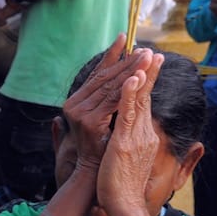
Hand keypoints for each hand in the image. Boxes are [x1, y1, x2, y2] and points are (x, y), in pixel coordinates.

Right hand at [60, 35, 153, 175]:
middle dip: (126, 61)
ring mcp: (81, 114)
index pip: (96, 76)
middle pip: (105, 78)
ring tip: (147, 57)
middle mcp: (74, 106)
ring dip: (131, 70)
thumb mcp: (92, 128)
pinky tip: (140, 76)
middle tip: (144, 48)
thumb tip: (69, 110)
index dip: (110, 57)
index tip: (124, 39)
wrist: (91, 177)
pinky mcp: (92, 123)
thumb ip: (84, 113)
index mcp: (74, 104)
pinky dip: (128, 87)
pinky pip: (114, 101)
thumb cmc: (95, 154)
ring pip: (111, 87)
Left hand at [97, 53, 162, 215]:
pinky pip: (128, 115)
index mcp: (142, 134)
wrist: (122, 204)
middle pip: (145, 97)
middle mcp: (142, 133)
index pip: (143, 103)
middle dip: (148, 73)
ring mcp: (136, 137)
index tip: (147, 64)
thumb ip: (119, 139)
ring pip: (139, 101)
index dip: (144, 83)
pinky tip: (130, 79)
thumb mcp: (121, 155)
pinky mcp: (126, 143)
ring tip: (144, 55)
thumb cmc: (118, 183)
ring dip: (141, 76)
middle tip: (152, 51)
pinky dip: (129, 96)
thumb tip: (116, 129)